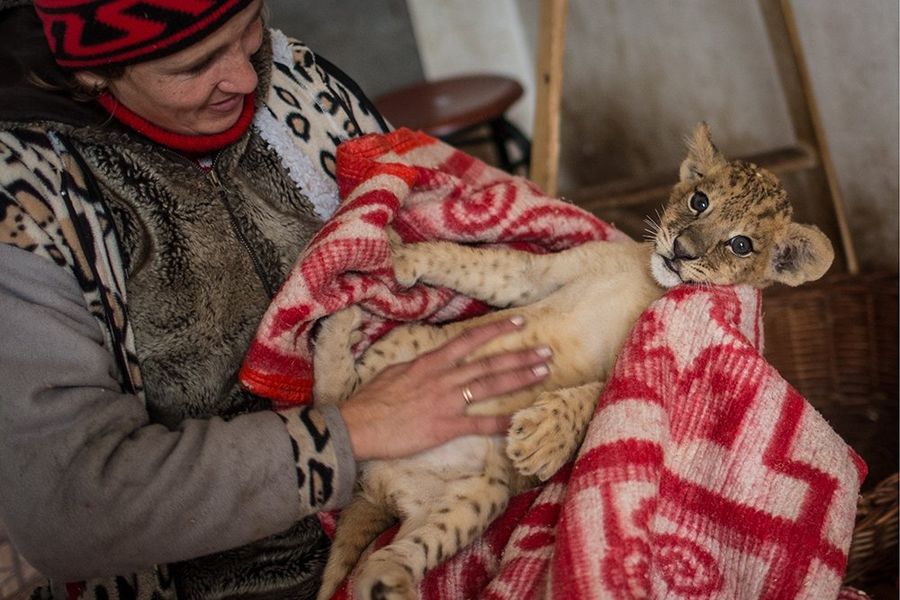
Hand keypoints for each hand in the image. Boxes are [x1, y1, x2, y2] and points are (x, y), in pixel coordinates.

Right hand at [338, 317, 550, 460]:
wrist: (357, 426)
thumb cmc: (371, 400)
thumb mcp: (395, 373)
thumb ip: (419, 367)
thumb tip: (433, 362)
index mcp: (430, 362)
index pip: (469, 341)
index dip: (496, 331)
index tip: (519, 323)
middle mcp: (443, 378)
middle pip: (489, 363)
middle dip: (520, 356)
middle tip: (546, 351)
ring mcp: (446, 402)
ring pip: (490, 386)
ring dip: (519, 379)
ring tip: (543, 373)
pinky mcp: (445, 427)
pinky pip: (480, 423)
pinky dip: (503, 422)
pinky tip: (522, 419)